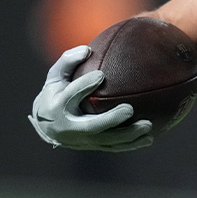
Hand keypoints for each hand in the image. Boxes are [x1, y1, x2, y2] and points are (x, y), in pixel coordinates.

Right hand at [28, 45, 152, 150]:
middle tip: (129, 109)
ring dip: (128, 135)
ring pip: (106, 141)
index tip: (100, 75)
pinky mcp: (92, 146)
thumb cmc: (56, 92)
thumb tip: (88, 50)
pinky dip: (131, 144)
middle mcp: (69, 126)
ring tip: (148, 126)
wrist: (47, 125)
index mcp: (57, 105)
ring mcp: (82, 140)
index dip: (84, 85)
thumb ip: (69, 60)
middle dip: (111, 119)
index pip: (71, 95)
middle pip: (91, 126)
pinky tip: (149, 138)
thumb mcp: (56, 75)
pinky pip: (113, 147)